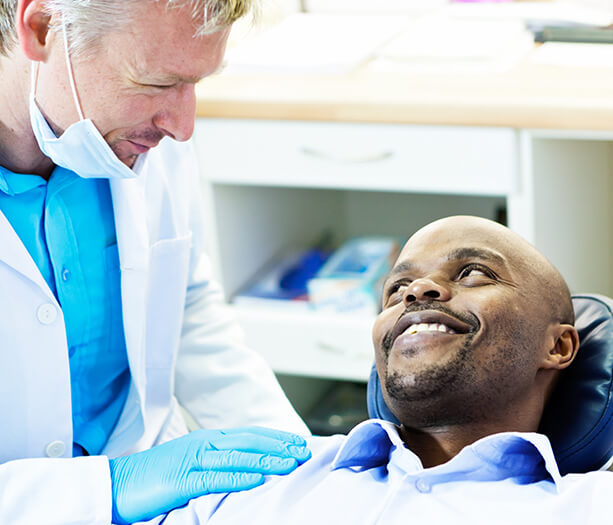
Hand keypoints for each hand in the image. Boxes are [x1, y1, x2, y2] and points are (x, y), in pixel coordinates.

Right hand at [109, 426, 310, 523]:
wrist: (118, 483)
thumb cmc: (156, 477)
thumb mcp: (191, 463)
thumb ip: (217, 462)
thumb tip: (245, 468)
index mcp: (207, 438)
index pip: (249, 434)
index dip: (275, 437)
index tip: (297, 442)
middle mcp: (203, 443)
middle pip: (249, 441)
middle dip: (279, 445)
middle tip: (304, 451)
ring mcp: (193, 459)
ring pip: (238, 457)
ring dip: (267, 460)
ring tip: (290, 463)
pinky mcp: (183, 479)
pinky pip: (216, 478)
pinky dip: (239, 478)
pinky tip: (258, 480)